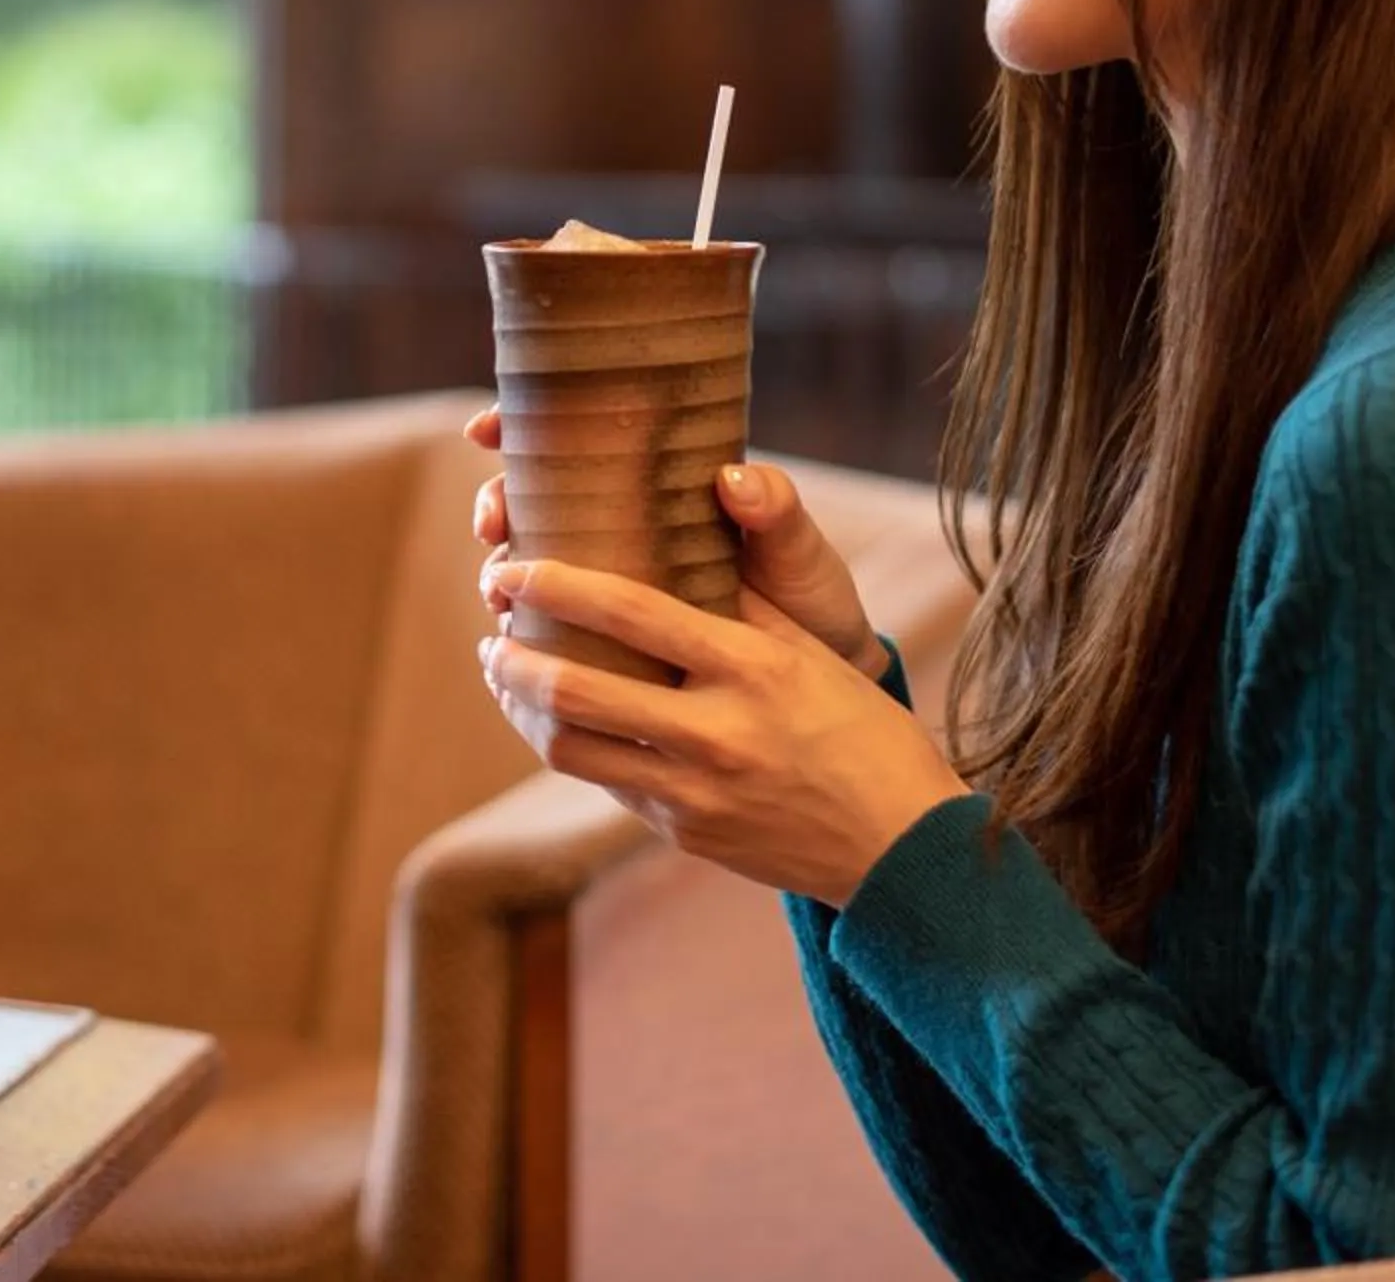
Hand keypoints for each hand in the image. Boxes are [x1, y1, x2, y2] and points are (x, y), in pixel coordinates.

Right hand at [464, 405, 891, 682]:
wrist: (824, 676)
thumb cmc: (809, 596)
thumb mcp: (799, 551)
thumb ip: (776, 512)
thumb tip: (734, 478)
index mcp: (658, 488)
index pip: (573, 441)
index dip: (517, 427)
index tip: (487, 431)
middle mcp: (622, 529)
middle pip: (531, 500)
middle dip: (495, 505)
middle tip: (494, 527)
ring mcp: (611, 585)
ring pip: (530, 566)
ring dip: (500, 575)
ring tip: (500, 598)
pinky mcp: (610, 644)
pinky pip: (551, 631)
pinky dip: (525, 635)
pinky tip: (517, 650)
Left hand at [475, 562, 974, 906]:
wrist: (902, 847)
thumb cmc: (862, 733)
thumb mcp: (812, 653)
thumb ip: (741, 605)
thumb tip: (676, 545)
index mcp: (749, 668)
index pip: (629, 612)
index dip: (555, 583)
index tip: (511, 566)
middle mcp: (714, 731)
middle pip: (575, 689)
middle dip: (513, 655)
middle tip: (492, 628)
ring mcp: (693, 792)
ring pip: (570, 747)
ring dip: (521, 707)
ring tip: (505, 673)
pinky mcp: (683, 833)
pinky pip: (607, 783)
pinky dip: (571, 745)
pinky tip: (558, 722)